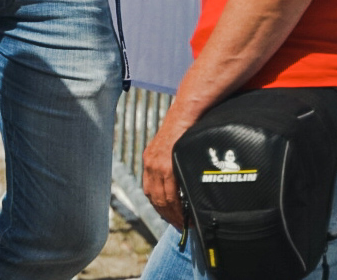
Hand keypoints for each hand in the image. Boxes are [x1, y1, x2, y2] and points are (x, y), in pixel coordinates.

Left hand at [142, 114, 193, 230]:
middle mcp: (150, 163)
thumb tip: (180, 178)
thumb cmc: (185, 126)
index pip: (150, 190)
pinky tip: (185, 213)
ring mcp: (157, 164)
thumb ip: (172, 161)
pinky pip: (170, 193)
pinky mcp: (167, 165)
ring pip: (162, 199)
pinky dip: (177, 207)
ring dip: (173, 214)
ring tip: (184, 223)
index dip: (159, 206)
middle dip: (166, 215)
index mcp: (150, 159)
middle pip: (154, 198)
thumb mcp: (172, 146)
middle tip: (179, 225)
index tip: (169, 216)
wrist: (187, 111)